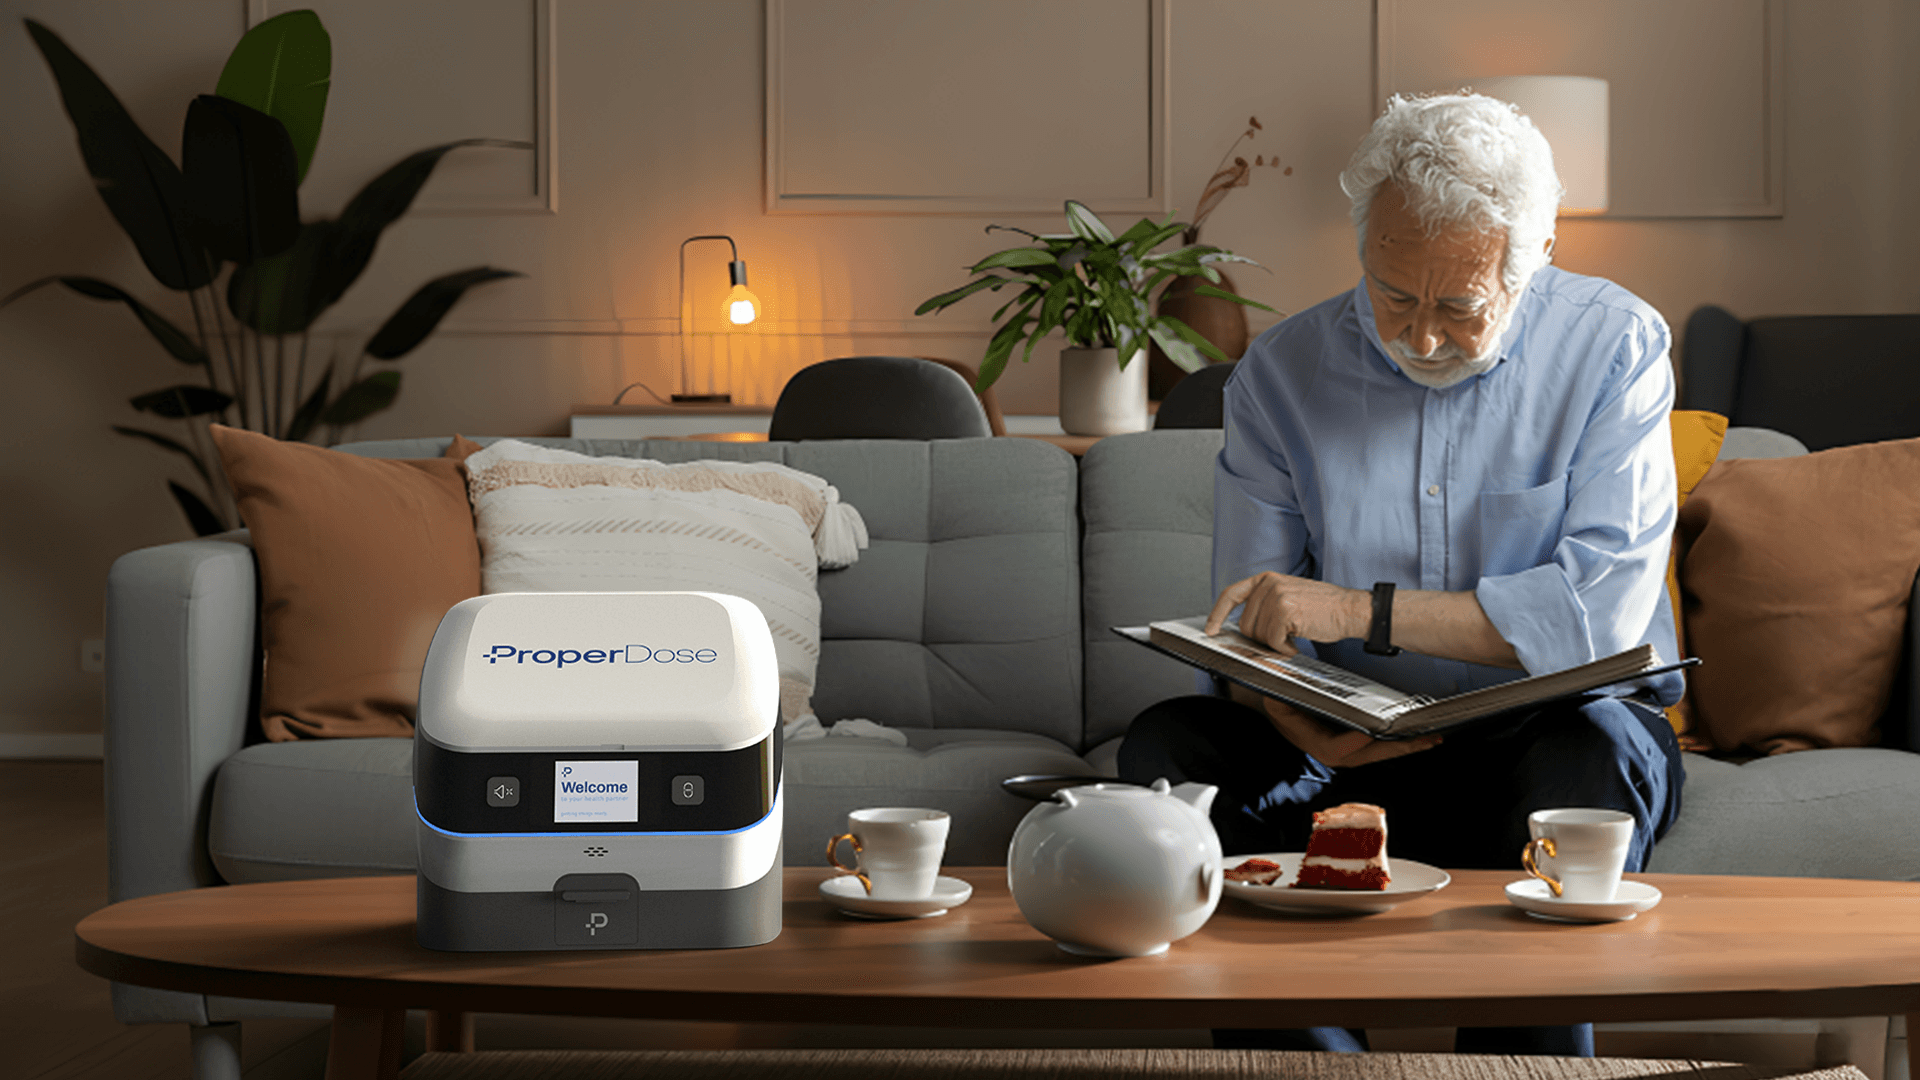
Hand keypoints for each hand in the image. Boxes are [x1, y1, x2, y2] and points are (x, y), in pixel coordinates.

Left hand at [1205, 572, 1368, 653]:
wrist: (1350, 609)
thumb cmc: (1324, 607)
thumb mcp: (1289, 595)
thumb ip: (1265, 604)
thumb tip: (1243, 627)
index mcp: (1267, 579)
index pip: (1232, 594)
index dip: (1217, 614)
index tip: (1210, 629)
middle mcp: (1269, 585)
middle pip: (1245, 624)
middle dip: (1262, 638)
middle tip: (1282, 636)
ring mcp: (1276, 597)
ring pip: (1258, 635)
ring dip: (1275, 643)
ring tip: (1293, 635)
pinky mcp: (1285, 612)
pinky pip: (1273, 641)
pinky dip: (1284, 649)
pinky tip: (1297, 642)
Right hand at [1256, 695, 1442, 768]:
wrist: (1281, 709)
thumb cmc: (1281, 705)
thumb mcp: (1277, 700)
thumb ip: (1282, 698)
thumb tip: (1288, 682)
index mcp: (1318, 744)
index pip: (1340, 748)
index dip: (1358, 741)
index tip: (1375, 731)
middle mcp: (1336, 752)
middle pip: (1371, 755)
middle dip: (1398, 748)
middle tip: (1424, 740)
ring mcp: (1348, 750)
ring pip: (1380, 753)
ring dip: (1405, 747)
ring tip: (1430, 740)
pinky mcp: (1355, 745)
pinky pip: (1380, 747)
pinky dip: (1399, 743)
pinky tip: (1417, 737)